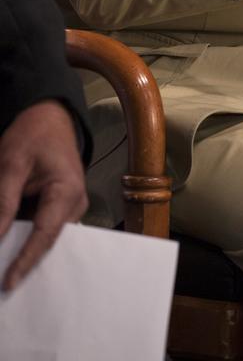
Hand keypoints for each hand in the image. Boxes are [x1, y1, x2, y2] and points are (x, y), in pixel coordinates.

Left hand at [0, 100, 87, 290]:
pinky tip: (8, 246)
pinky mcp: (60, 208)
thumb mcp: (11, 163)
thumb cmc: (32, 135)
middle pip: (47, 241)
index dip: (25, 261)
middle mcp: (75, 204)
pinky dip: (24, 238)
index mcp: (67, 191)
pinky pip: (42, 229)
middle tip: (3, 281)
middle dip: (23, 260)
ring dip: (21, 248)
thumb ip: (4, 202)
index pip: (45, 234)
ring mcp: (70, 208)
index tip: (8, 284)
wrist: (49, 118)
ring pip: (43, 238)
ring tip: (4, 263)